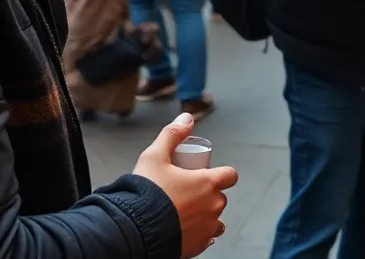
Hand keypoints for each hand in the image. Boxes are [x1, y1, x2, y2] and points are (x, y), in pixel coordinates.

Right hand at [133, 113, 239, 257]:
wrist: (135, 230)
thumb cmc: (146, 194)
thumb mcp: (154, 156)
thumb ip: (172, 134)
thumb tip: (186, 118)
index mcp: (208, 184)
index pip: (230, 175)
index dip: (221, 173)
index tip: (206, 174)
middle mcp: (213, 207)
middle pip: (219, 197)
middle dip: (207, 194)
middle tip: (186, 193)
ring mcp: (207, 229)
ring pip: (214, 220)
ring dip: (205, 216)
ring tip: (184, 213)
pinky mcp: (198, 246)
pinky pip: (205, 238)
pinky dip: (198, 233)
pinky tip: (183, 229)